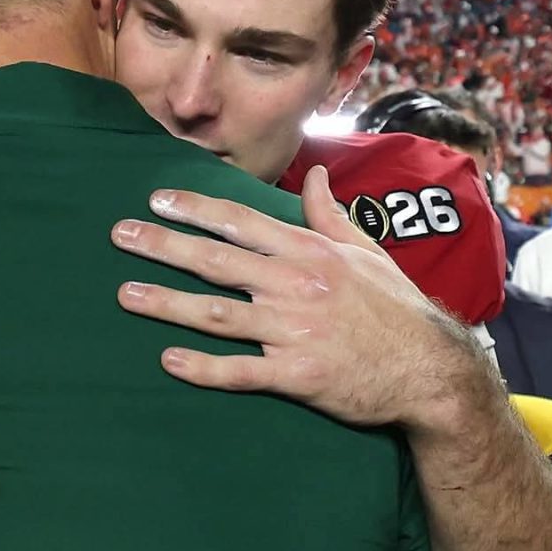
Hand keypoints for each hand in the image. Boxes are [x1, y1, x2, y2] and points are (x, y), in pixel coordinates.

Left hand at [112, 165, 482, 430]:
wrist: (430, 370)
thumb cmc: (396, 308)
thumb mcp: (367, 252)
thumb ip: (331, 215)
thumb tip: (317, 175)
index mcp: (309, 253)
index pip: (240, 222)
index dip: (195, 209)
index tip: (157, 199)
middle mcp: (295, 285)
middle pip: (216, 260)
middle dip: (164, 245)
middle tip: (121, 235)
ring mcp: (294, 330)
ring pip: (217, 313)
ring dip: (167, 303)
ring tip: (125, 294)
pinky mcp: (297, 374)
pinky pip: (241, 371)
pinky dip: (204, 367)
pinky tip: (169, 360)